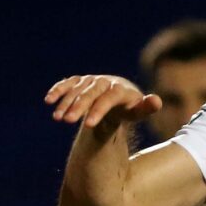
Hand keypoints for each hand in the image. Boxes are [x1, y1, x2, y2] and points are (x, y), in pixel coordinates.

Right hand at [44, 75, 162, 129]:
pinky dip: (58, 90)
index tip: (88, 125)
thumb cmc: (128, 109)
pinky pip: (68, 83)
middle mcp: (105, 81)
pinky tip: (48, 100)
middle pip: (91, 92)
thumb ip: (145, 108)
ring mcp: (90, 80)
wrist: (118, 98)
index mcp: (121, 88)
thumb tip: (156, 101)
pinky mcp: (79, 81)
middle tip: (66, 120)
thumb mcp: (137, 111)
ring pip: (77, 89)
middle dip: (78, 106)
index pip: (109, 97)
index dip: (98, 109)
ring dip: (65, 102)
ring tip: (57, 118)